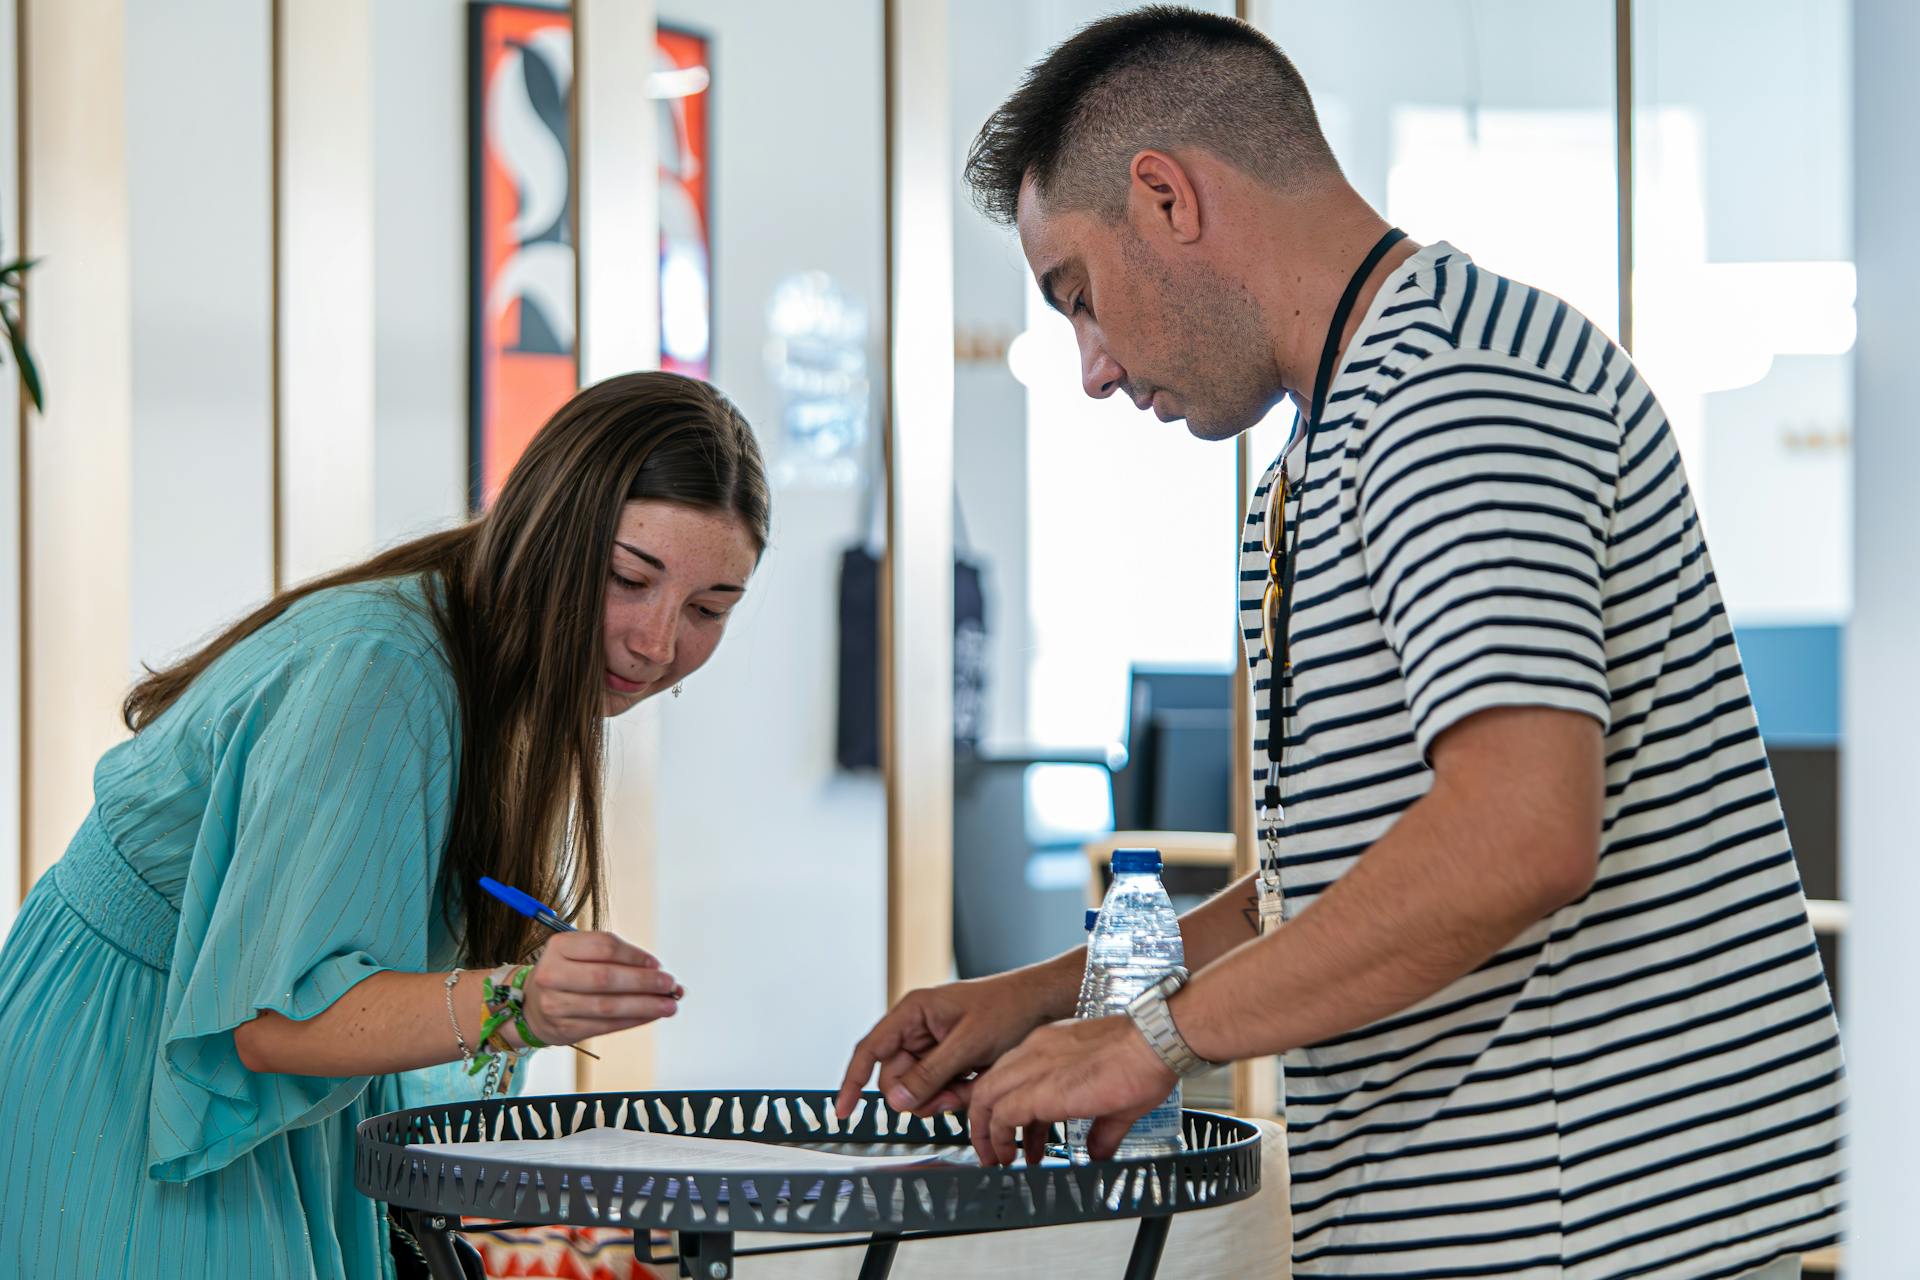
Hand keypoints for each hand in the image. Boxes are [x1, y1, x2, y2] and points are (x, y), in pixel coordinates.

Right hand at [522, 931, 683, 1046]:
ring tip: (668, 1005)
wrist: (531, 1006)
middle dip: (644, 982)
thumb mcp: (580, 953)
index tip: (657, 964)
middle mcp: (553, 974)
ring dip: (644, 1006)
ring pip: (608, 1006)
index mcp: (559, 946)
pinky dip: (632, 1020)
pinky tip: (650, 1016)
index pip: (604, 947)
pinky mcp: (564, 1029)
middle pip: (606, 978)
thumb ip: (615, 957)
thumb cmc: (567, 973)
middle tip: (670, 985)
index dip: (635, 956)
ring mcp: (556, 1004)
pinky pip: (605, 1026)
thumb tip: (657, 969)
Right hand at [836, 971, 1063, 1118]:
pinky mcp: (951, 1060)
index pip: (870, 1050)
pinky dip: (958, 1093)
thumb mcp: (968, 1044)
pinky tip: (979, 1081)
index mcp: (913, 1012)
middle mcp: (918, 1028)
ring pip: (920, 1089)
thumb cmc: (1009, 1008)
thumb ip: (930, 1074)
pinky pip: (941, 1089)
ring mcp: (934, 1045)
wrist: (1044, 1004)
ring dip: (944, 1096)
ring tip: (972, 1084)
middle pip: (897, 1079)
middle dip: (922, 1095)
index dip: (853, 1082)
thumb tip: (896, 1100)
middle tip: (952, 1095)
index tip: (844, 1111)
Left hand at [965, 1015, 1175, 1166]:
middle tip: (995, 1150)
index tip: (1009, 1129)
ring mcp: (1035, 1067)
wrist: (1154, 1043)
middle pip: (988, 1085)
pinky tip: (1010, 1156)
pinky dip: (999, 1137)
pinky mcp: (1042, 1090)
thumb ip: (1101, 1128)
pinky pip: (1003, 1114)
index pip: (1008, 1075)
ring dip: (987, 1133)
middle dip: (984, 1122)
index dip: (1002, 1105)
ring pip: (986, 1098)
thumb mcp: (1112, 1097)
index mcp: (1048, 1045)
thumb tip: (1097, 1152)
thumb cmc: (1141, 1058)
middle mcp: (1034, 1051)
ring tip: (999, 1159)